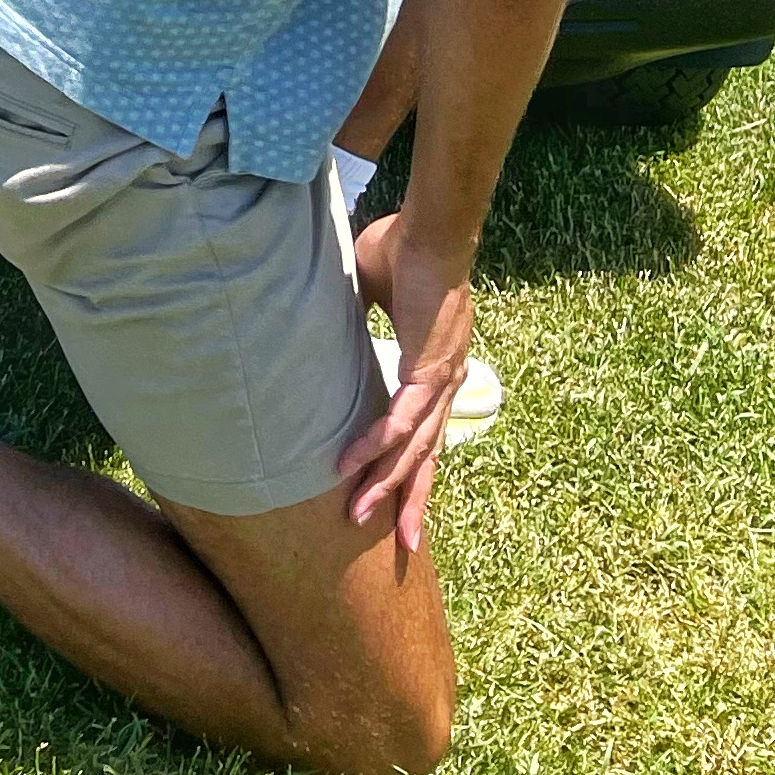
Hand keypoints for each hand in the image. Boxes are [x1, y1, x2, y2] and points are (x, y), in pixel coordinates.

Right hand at [340, 214, 473, 552]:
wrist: (431, 230)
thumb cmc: (403, 249)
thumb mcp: (372, 290)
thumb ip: (359, 314)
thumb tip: (328, 318)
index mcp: (437, 368)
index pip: (426, 430)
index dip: (414, 466)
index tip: (401, 500)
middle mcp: (446, 383)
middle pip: (428, 455)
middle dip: (410, 499)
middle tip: (400, 543)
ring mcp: (440, 381)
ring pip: (412, 448)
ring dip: (386, 483)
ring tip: (360, 515)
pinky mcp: (426, 370)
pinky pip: (397, 417)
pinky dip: (374, 444)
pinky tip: (351, 465)